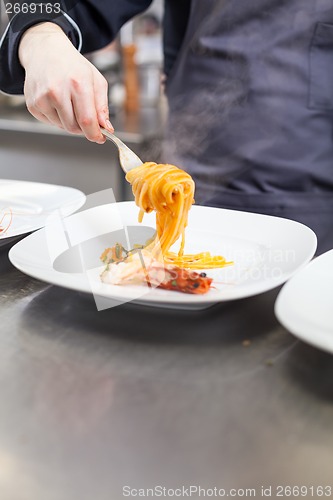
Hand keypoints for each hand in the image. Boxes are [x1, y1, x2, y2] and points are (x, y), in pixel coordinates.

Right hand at [19, 22, 113, 142]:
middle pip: (74, 128)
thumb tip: (106, 128)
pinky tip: (57, 102)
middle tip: (84, 115)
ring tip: (69, 102)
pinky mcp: (33, 104)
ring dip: (70, 121)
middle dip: (83, 127)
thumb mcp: (96, 81)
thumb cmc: (73, 66)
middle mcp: (57, 91)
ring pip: (62, 127)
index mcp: (77, 83)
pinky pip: (51, 123)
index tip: (100, 137)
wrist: (45, 51)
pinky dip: (57, 118)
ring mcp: (42, 98)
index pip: (87, 121)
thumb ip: (102, 107)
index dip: (95, 134)